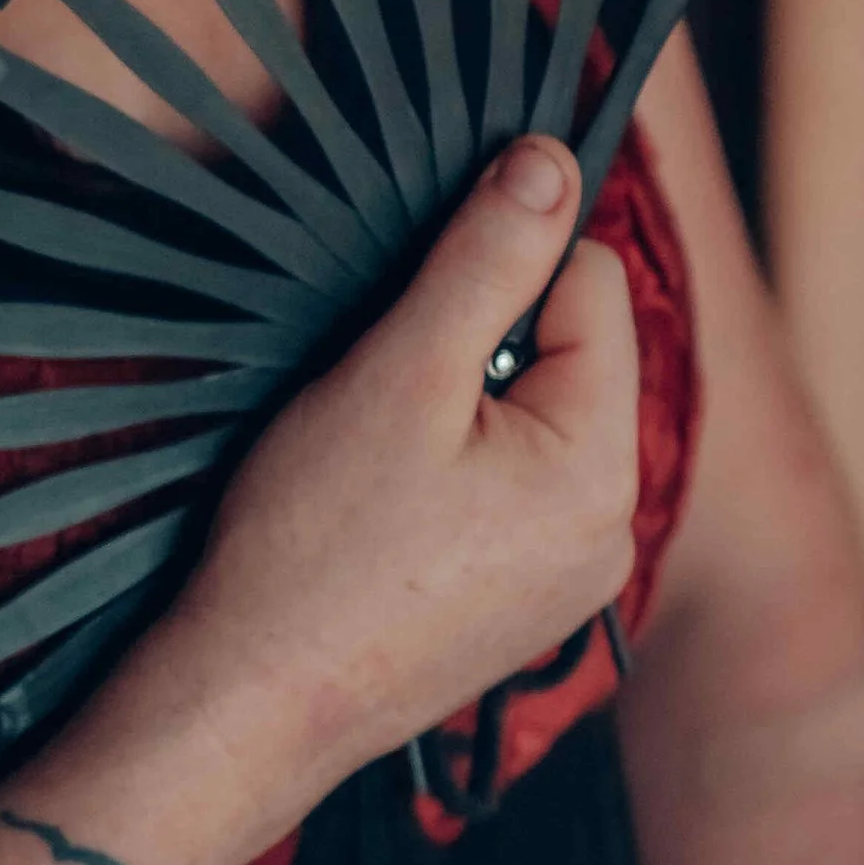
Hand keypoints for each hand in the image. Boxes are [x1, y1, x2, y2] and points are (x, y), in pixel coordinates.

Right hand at [143, 137, 639, 826]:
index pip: (592, 284)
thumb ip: (485, 259)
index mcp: (601, 467)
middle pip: (572, 354)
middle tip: (382, 399)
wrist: (250, 704)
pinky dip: (454, 477)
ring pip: (537, 423)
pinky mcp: (525, 611)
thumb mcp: (398, 373)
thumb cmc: (313, 545)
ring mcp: (571, 582)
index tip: (412, 315)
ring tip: (374, 463)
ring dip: (462, 411)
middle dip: (481, 346)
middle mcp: (613, 532)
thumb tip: (552, 160)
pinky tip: (382, 515)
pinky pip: (513, 494)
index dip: (499, 269)